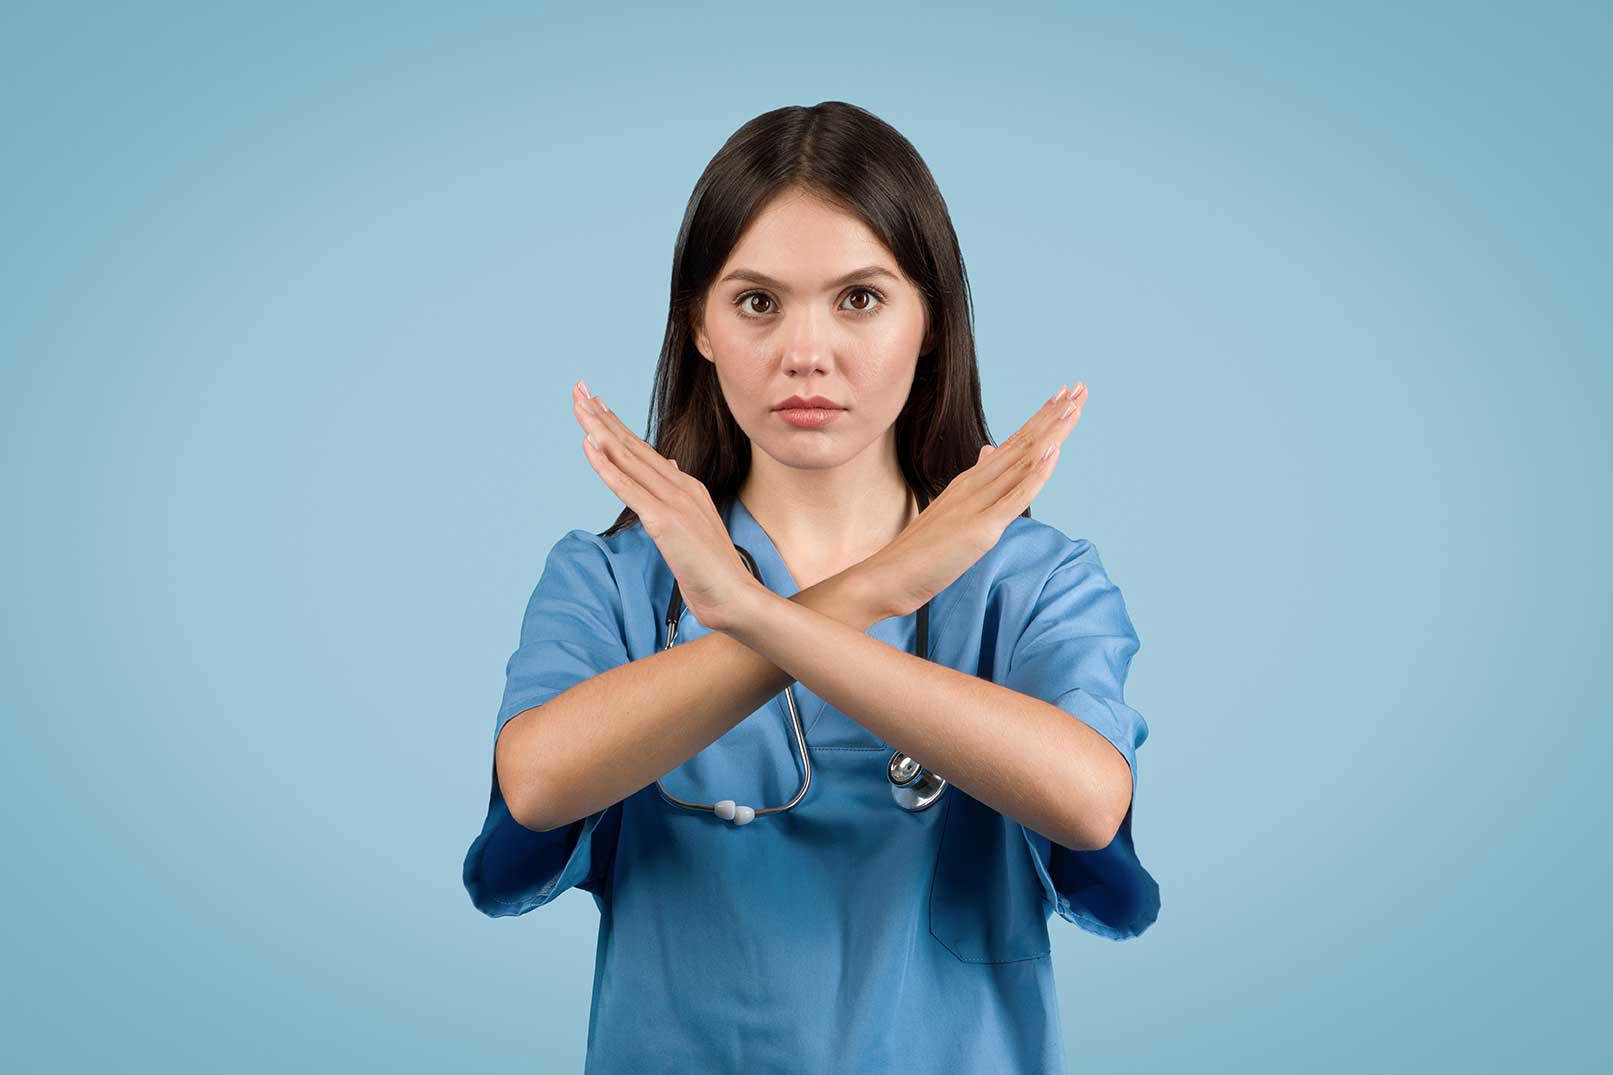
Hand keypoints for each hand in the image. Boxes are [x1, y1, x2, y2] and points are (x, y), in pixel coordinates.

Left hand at [570, 380, 763, 630]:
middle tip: (578, 387)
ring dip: (599, 428)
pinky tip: (589, 444)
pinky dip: (606, 465)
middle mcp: (680, 486)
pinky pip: (628, 488)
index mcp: (686, 487)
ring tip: (578, 403)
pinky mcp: (665, 521)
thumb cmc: (713, 570)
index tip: (595, 403)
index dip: (617, 426)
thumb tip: (667, 465)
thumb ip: (679, 495)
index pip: (643, 451)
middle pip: (632, 445)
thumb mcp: (694, 526)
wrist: (736, 596)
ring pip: (627, 458)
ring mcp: (673, 501)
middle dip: (602, 415)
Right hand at [867, 382, 1087, 618]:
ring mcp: (978, 504)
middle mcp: (975, 484)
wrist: (888, 574)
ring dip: (1051, 433)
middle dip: (1053, 415)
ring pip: (1022, 462)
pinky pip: (1015, 497)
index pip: (1013, 444)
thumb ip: (974, 482)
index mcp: (970, 481)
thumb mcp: (950, 510)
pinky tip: (1053, 451)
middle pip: (1022, 444)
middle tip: (1080, 387)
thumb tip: (990, 452)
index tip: (1063, 397)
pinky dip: (1036, 473)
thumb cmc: (919, 551)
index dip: (1040, 420)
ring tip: (1074, 405)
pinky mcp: (981, 528)